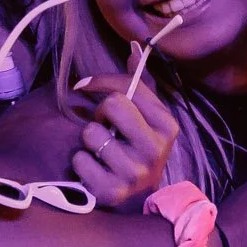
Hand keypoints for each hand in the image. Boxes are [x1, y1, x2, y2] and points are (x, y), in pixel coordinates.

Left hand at [67, 59, 177, 210]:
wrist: (138, 199)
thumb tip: (134, 46)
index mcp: (167, 126)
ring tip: (101, 151)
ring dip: (89, 141)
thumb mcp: (147, 117)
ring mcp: (134, 173)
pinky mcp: (111, 192)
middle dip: (100, 114)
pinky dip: (80, 162)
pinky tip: (94, 169)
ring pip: (92, 133)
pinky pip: (79, 159)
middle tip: (104, 126)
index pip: (127, 87)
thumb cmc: (137, 148)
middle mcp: (155, 150)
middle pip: (112, 105)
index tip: (85, 85)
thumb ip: (140, 83)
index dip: (101, 82)